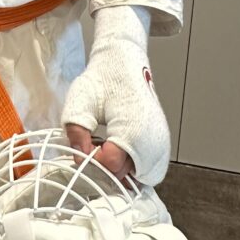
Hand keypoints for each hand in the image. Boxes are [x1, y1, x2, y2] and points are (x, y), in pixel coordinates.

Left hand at [60, 5, 169, 185]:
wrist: (124, 63)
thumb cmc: (103, 79)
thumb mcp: (80, 102)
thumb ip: (76, 132)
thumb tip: (79, 158)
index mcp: (134, 130)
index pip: (110, 166)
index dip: (91, 161)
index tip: (84, 146)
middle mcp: (154, 141)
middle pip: (125, 176)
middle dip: (105, 167)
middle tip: (93, 146)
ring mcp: (161, 144)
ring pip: (138, 177)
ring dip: (119, 169)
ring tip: (106, 145)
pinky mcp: (163, 144)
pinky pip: (148, 170)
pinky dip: (133, 166)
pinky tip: (118, 148)